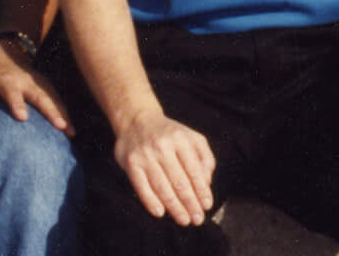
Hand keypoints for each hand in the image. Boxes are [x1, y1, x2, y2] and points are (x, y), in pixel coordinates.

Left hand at [0, 41, 70, 135]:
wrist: (7, 52)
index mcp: (5, 81)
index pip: (11, 91)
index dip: (17, 103)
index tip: (23, 117)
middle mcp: (26, 81)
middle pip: (40, 95)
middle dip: (50, 110)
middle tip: (59, 125)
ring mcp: (39, 83)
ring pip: (53, 98)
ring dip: (62, 113)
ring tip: (70, 132)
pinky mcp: (47, 86)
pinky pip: (58, 100)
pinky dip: (66, 113)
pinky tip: (71, 130)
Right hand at [110, 109, 216, 226]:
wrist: (137, 120)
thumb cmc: (170, 133)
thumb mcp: (192, 137)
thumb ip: (204, 157)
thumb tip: (207, 182)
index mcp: (182, 140)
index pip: (194, 170)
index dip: (202, 190)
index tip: (206, 206)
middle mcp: (164, 147)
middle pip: (179, 181)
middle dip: (190, 203)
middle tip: (197, 219)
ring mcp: (146, 156)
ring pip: (162, 186)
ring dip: (174, 206)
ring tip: (183, 219)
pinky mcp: (131, 164)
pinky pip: (142, 186)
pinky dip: (150, 201)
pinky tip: (160, 213)